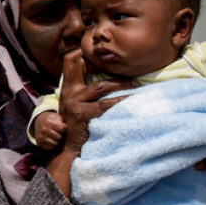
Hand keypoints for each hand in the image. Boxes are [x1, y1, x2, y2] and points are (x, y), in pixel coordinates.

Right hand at [32, 111, 65, 150]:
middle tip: (56, 132)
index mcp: (48, 122)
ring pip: (55, 143)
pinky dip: (52, 145)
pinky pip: (50, 148)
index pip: (61, 128)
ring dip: (56, 141)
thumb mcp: (56, 117)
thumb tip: (64, 128)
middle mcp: (43, 129)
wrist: (38, 121)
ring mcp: (41, 137)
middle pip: (59, 137)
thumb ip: (62, 122)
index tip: (60, 127)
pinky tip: (50, 140)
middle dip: (59, 135)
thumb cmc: (50, 119)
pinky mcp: (39, 143)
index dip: (63, 128)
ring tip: (54, 136)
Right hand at [44, 51, 138, 196]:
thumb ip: (84, 92)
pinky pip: (106, 105)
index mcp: (68, 89)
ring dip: (121, 84)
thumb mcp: (76, 107)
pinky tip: (133, 102)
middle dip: (111, 70)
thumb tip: (106, 79)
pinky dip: (121, 102)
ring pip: (101, 86)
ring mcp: (75, 104)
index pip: (72, 62)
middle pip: (88, 70)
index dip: (84, 53)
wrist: (69, 151)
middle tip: (132, 75)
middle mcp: (70, 94)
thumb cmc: (79, 129)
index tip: (106, 53)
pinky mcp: (82, 115)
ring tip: (137, 86)